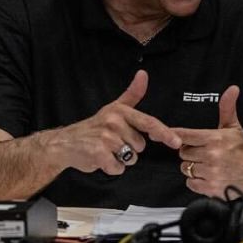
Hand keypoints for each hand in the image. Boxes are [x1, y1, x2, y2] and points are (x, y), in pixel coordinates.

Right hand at [51, 70, 181, 175]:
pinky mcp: (98, 154)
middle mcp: (114, 122)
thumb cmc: (93, 127)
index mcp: (120, 112)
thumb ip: (132, 94)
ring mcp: (106, 138)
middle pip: (140, 146)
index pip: (148, 122)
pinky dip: (112, 168)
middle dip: (130, 149)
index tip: (176, 142)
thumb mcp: (114, 108)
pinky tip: (101, 159)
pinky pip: (118, 168)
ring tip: (106, 150)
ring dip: (120, 159)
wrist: (66, 143)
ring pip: (131, 158)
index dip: (164, 133)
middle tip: (113, 142)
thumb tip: (143, 74)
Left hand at [170, 86, 242, 196]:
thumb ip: (227, 108)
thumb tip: (232, 89)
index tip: (161, 134)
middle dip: (190, 153)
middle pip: (183, 152)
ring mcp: (210, 173)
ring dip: (193, 167)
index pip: (185, 135)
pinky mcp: (210, 188)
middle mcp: (212, 155)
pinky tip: (207, 176)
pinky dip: (195, 181)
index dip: (173, 135)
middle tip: (202, 153)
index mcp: (215, 139)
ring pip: (186, 168)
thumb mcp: (234, 128)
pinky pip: (190, 183)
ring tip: (207, 165)